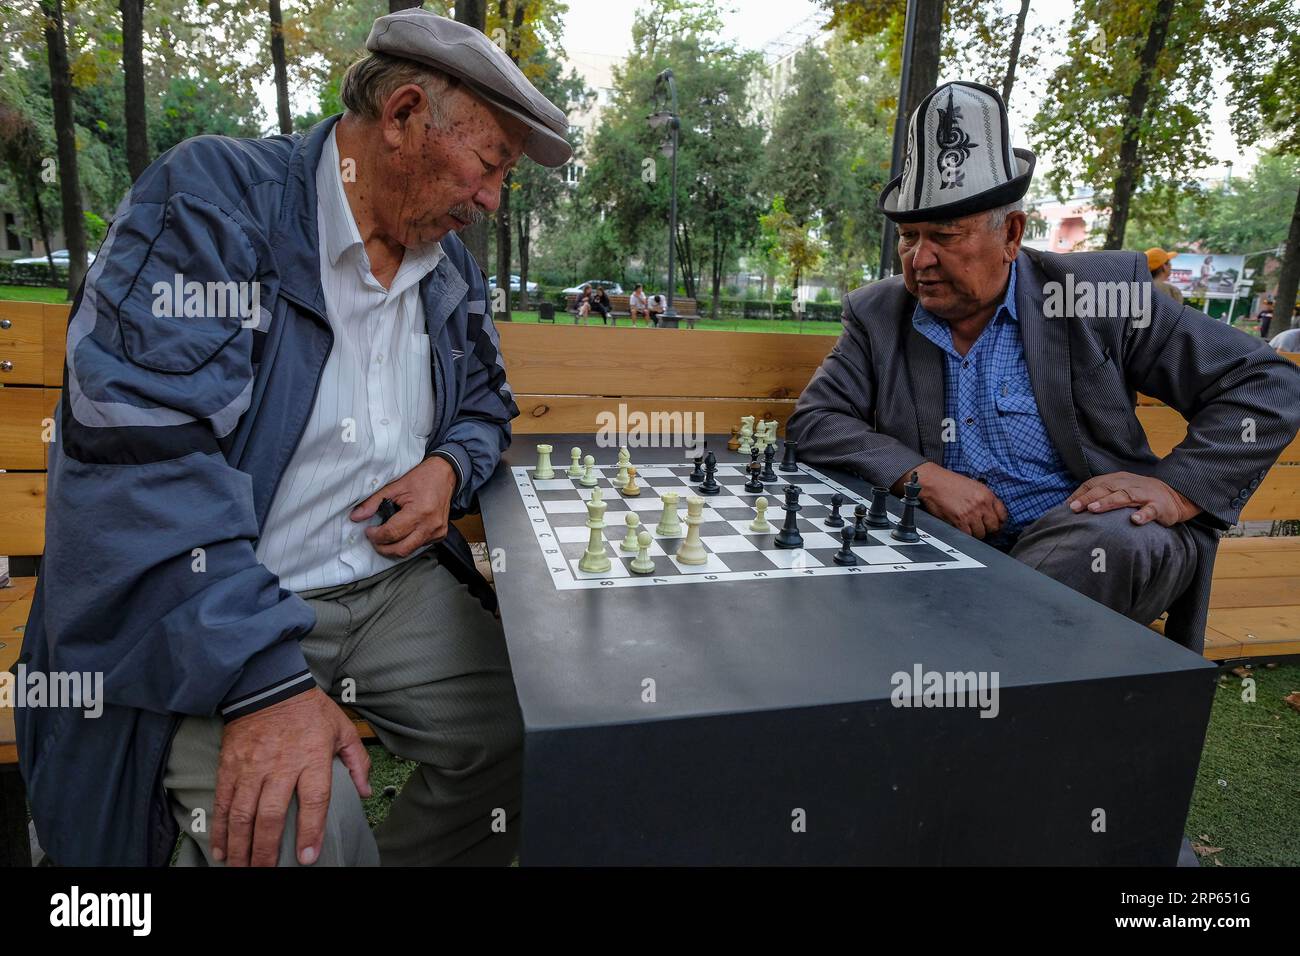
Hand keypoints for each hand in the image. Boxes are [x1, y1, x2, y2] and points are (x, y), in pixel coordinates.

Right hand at [212, 688, 370, 866]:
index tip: (306, 857)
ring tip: (240, 868)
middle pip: (271, 815)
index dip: (310, 831)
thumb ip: (357, 761)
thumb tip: (366, 791)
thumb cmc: (309, 709)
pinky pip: (223, 802)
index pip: (314, 801)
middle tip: (265, 873)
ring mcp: (251, 766)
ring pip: (242, 814)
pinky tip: (221, 848)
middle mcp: (280, 765)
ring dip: (239, 846)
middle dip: (266, 850)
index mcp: (312, 757)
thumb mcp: (342, 728)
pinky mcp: (229, 765)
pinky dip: (220, 828)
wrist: (268, 684)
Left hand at [350, 455, 455, 557]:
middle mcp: (431, 525)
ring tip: (386, 536)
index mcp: (420, 511)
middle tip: (374, 538)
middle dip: (383, 547)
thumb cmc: (421, 478)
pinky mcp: (440, 535)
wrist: (445, 474)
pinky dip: (407, 542)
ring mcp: (437, 532)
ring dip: (395, 546)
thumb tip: (356, 517)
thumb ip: (373, 502)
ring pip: (410, 550)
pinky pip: (419, 546)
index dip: (376, 535)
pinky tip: (402, 532)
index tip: (368, 531)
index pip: (392, 533)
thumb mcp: (394, 486)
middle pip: (401, 549)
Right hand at [900, 461, 1008, 538]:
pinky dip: (965, 534)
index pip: (1003, 515)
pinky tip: (961, 527)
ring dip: (975, 532)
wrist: (934, 482)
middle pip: (994, 527)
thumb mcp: (974, 486)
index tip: (995, 524)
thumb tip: (991, 513)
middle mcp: (981, 504)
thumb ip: (985, 499)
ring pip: (981, 533)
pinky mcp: (959, 521)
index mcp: (987, 495)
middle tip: (981, 527)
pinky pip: (968, 535)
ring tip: (969, 527)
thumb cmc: (950, 483)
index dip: (999, 522)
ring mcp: (971, 513)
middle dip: (988, 529)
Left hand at [1068, 471, 1201, 526]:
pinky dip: (1143, 515)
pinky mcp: (1159, 506)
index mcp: (1118, 480)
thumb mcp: (1120, 490)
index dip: (1081, 493)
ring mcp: (1144, 494)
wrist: (1175, 495)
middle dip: (1089, 498)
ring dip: (1108, 502)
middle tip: (1074, 508)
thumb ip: (1101, 495)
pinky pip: (1150, 510)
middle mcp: (1129, 484)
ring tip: (1094, 509)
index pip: (1095, 483)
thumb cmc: (1140, 495)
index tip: (1067, 505)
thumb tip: (1074, 506)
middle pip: (1106, 489)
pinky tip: (1134, 520)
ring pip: (1124, 496)